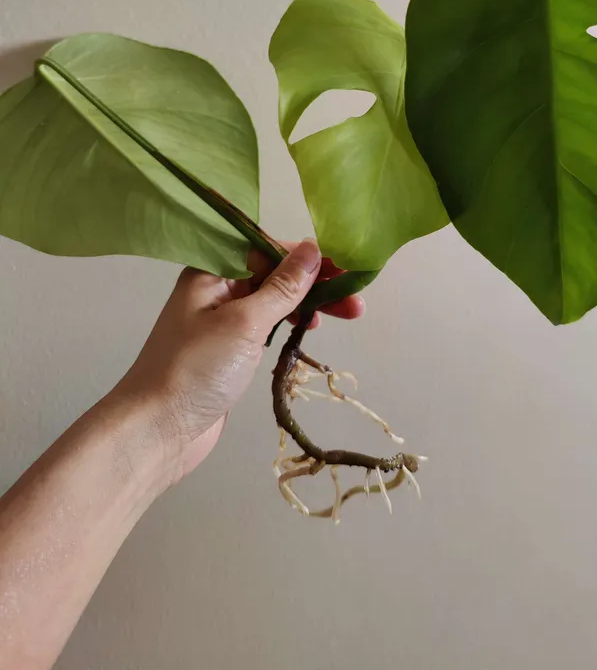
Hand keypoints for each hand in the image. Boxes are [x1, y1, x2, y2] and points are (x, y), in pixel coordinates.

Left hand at [113, 239, 363, 484]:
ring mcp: (221, 323)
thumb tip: (312, 248)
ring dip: (307, 305)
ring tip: (346, 315)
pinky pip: (266, 328)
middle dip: (315, 284)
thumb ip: (282, 287)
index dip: (306, 256)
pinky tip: (310, 331)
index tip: (344, 267)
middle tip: (355, 301)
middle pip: (274, 275)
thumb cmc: (197, 368)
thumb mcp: (245, 321)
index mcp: (211, 271)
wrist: (156, 431)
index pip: (266, 249)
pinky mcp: (228, 353)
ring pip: (273, 302)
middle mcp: (216, 290)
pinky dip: (290, 326)